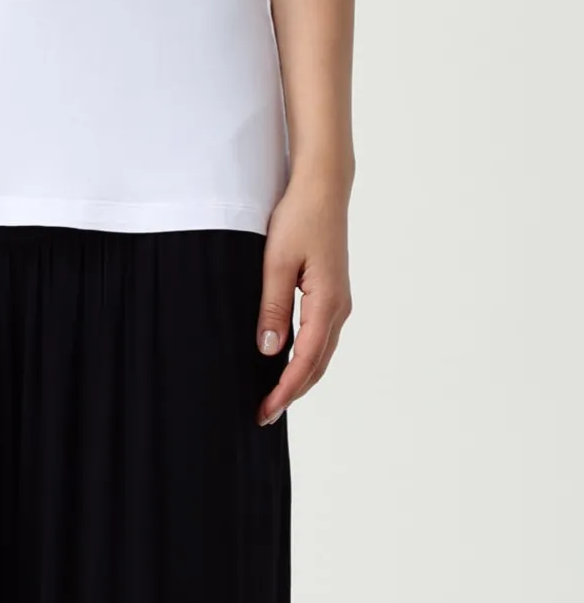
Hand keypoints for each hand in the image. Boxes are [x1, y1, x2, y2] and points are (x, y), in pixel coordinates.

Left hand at [256, 174, 351, 425]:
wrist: (323, 188)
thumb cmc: (299, 218)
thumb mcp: (276, 261)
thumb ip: (273, 307)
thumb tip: (268, 350)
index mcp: (327, 303)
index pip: (305, 360)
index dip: (285, 389)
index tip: (266, 410)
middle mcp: (339, 308)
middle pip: (317, 364)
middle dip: (292, 392)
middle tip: (264, 414)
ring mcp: (339, 301)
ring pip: (320, 352)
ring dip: (299, 376)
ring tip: (273, 396)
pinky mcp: (332, 292)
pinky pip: (320, 336)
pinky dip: (305, 356)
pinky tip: (287, 360)